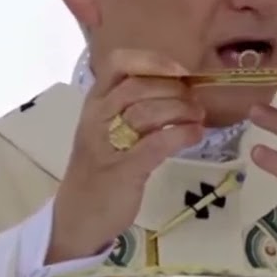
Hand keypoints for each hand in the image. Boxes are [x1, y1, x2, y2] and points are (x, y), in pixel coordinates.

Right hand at [50, 49, 205, 261]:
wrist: (77, 216)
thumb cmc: (99, 170)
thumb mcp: (107, 129)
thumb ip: (132, 107)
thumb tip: (176, 88)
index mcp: (94, 102)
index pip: (118, 63)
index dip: (152, 60)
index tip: (180, 69)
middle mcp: (97, 117)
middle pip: (139, 86)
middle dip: (175, 90)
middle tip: (195, 103)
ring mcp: (107, 143)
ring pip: (147, 111)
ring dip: (181, 110)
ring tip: (198, 117)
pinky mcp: (122, 170)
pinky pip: (157, 143)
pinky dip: (181, 135)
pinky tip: (195, 134)